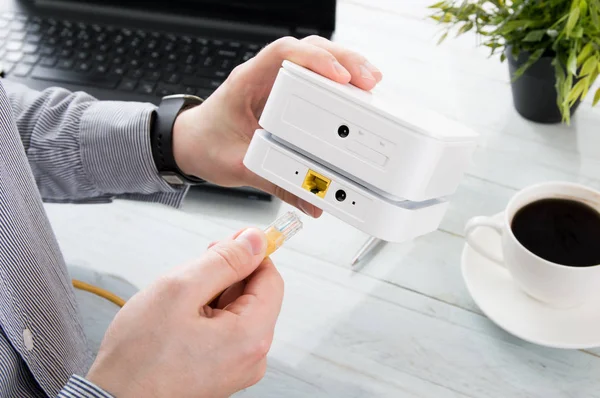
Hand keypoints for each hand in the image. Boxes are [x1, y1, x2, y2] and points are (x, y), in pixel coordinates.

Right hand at [86, 228, 283, 397]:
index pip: (271, 278)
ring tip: (180, 304)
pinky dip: (208, 316)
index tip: (228, 243)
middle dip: (227, 276)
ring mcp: (238, 367)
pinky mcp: (223, 371)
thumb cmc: (139, 357)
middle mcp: (252, 356)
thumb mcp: (180, 289)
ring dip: (214, 295)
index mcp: (251, 336)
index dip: (250, 254)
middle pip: (256, 295)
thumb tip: (255, 240)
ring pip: (239, 311)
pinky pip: (227, 331)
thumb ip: (225, 260)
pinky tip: (181, 320)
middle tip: (192, 273)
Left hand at [172, 36, 382, 216]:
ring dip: (345, 66)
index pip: (283, 54)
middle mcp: (263, 76)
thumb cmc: (206, 145)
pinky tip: (354, 93)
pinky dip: (336, 82)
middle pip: (308, 50)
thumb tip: (313, 202)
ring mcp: (275, 83)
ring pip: (314, 59)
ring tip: (370, 84)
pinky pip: (313, 77)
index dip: (315, 59)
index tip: (340, 77)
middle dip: (343, 60)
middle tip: (369, 81)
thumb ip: (276, 183)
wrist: (190, 144)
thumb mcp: (239, 167)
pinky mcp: (284, 94)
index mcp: (247, 82)